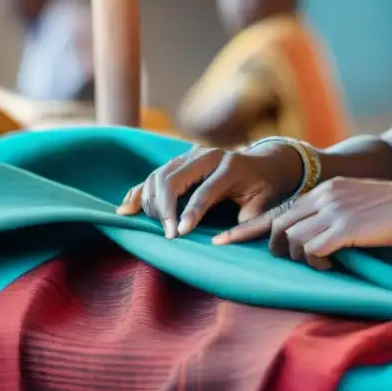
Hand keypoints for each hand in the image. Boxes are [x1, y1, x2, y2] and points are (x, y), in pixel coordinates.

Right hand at [115, 139, 304, 238]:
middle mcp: (206, 155)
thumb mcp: (264, 200)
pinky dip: (139, 192)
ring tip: (157, 225)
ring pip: (158, 176)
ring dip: (152, 202)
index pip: (203, 192)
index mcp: (229, 165)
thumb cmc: (263, 186)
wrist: (263, 163)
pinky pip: (153, 175)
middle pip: (172, 179)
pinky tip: (127, 209)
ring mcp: (190, 155)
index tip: (178, 234)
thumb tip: (227, 234)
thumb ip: (249, 216)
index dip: (189, 214)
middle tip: (166, 234)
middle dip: (164, 208)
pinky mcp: (179, 161)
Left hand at [212, 176, 391, 268]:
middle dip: (276, 248)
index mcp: (325, 189)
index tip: (222, 240)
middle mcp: (323, 196)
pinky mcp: (343, 228)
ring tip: (324, 261)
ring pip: (291, 239)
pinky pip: (312, 251)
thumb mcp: (358, 205)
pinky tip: (335, 263)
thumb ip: (334, 215)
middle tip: (292, 261)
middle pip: (278, 225)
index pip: (278, 208)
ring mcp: (332, 211)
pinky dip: (317, 262)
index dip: (247, 228)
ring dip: (301, 258)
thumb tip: (316, 242)